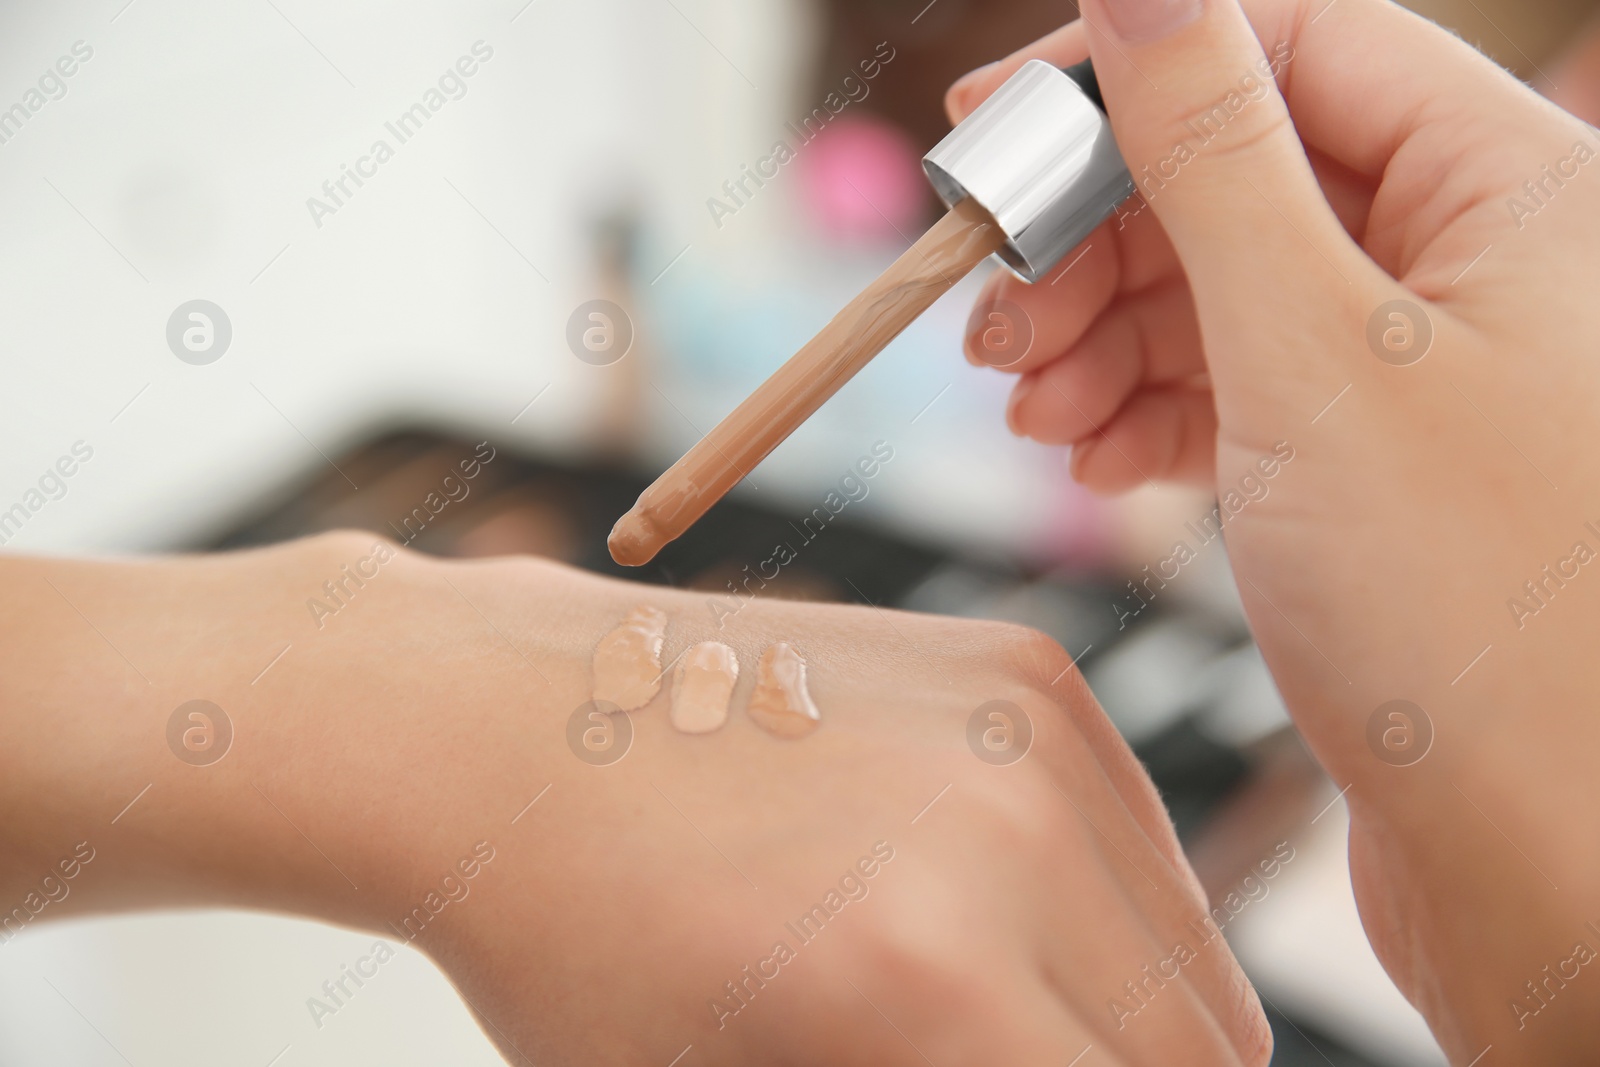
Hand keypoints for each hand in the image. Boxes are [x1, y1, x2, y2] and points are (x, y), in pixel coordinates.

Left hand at [0, 533, 1268, 1064]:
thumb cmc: (577, 948)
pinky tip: (999, 914)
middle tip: (1014, 1066)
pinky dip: (1109, 904)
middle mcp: (1008, 830)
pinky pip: (1139, 836)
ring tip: (1018, 1025)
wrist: (500, 730)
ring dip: (1139, 1015)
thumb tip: (1034, 1062)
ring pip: (1190, 949)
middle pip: (1200, 1050)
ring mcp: (1024, 724)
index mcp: (926, 977)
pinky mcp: (1023, 665)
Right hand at [948, 0, 1599, 1058]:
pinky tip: (1094, 459)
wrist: (1536, 854)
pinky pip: (1234, 383)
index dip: (1125, 72)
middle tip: (991, 313)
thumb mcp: (1311, 349)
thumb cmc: (1474, 615)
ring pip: (1219, 285)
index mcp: (1507, 184)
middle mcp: (1472, 258)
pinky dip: (1147, 408)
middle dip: (1095, 237)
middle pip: (1238, 171)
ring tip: (1029, 406)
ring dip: (1103, 334)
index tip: (991, 124)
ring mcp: (1417, 364)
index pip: (1290, 45)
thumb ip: (1216, 151)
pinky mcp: (1368, 459)